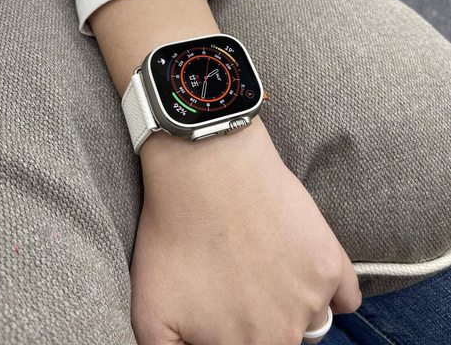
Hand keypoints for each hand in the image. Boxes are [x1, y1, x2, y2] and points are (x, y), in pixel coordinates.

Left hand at [131, 116, 361, 344]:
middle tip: (239, 283)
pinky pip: (345, 297)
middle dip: (259, 322)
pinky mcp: (330, 263)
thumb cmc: (174, 235)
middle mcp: (284, 335)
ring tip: (262, 263)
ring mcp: (312, 299)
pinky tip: (303, 267)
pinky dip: (331, 290)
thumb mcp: (151, 311)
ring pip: (310, 322)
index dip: (233, 333)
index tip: (228, 312)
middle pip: (279, 340)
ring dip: (291, 304)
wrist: (207, 168)